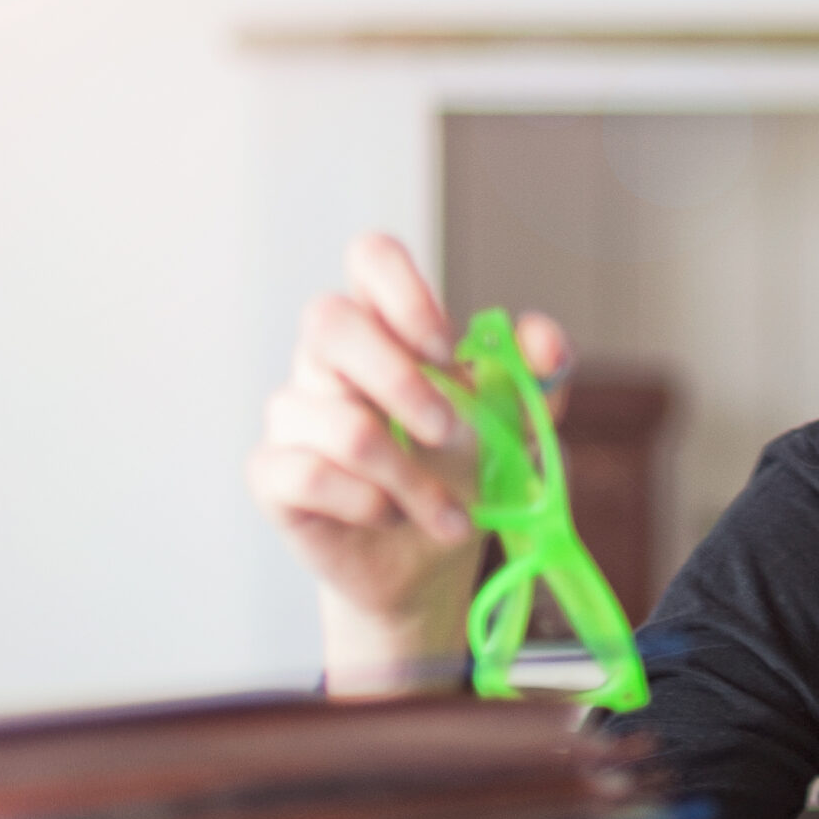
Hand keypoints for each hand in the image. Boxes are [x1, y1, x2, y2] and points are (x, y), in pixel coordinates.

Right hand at [245, 233, 572, 692]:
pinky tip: (395, 518)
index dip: (404, 292)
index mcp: (387, 329)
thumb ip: (538, 374)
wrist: (434, 559)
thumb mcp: (520, 424)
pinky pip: (306, 474)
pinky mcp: (274, 476)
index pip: (369, 258)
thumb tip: (545, 342)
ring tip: (447, 512)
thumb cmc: (467, 473)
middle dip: (401, 381)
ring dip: (411, 478)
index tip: (445, 348)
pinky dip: (370, 504)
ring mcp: (295, 417)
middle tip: (451, 432)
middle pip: (328, 320)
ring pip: (338, 424)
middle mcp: (328, 362)